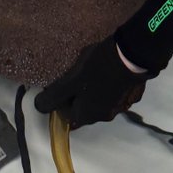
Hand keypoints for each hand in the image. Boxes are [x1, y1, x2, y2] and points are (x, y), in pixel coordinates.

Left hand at [35, 35, 150, 128]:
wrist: (132, 54)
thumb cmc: (97, 68)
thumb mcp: (70, 80)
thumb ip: (54, 96)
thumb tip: (39, 107)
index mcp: (88, 115)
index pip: (68, 117)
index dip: (62, 104)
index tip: (61, 88)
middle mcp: (105, 116)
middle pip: (86, 110)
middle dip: (79, 97)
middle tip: (77, 78)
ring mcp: (121, 106)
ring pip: (102, 102)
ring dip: (96, 92)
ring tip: (94, 72)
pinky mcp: (132, 94)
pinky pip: (116, 93)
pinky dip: (111, 86)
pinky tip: (109, 70)